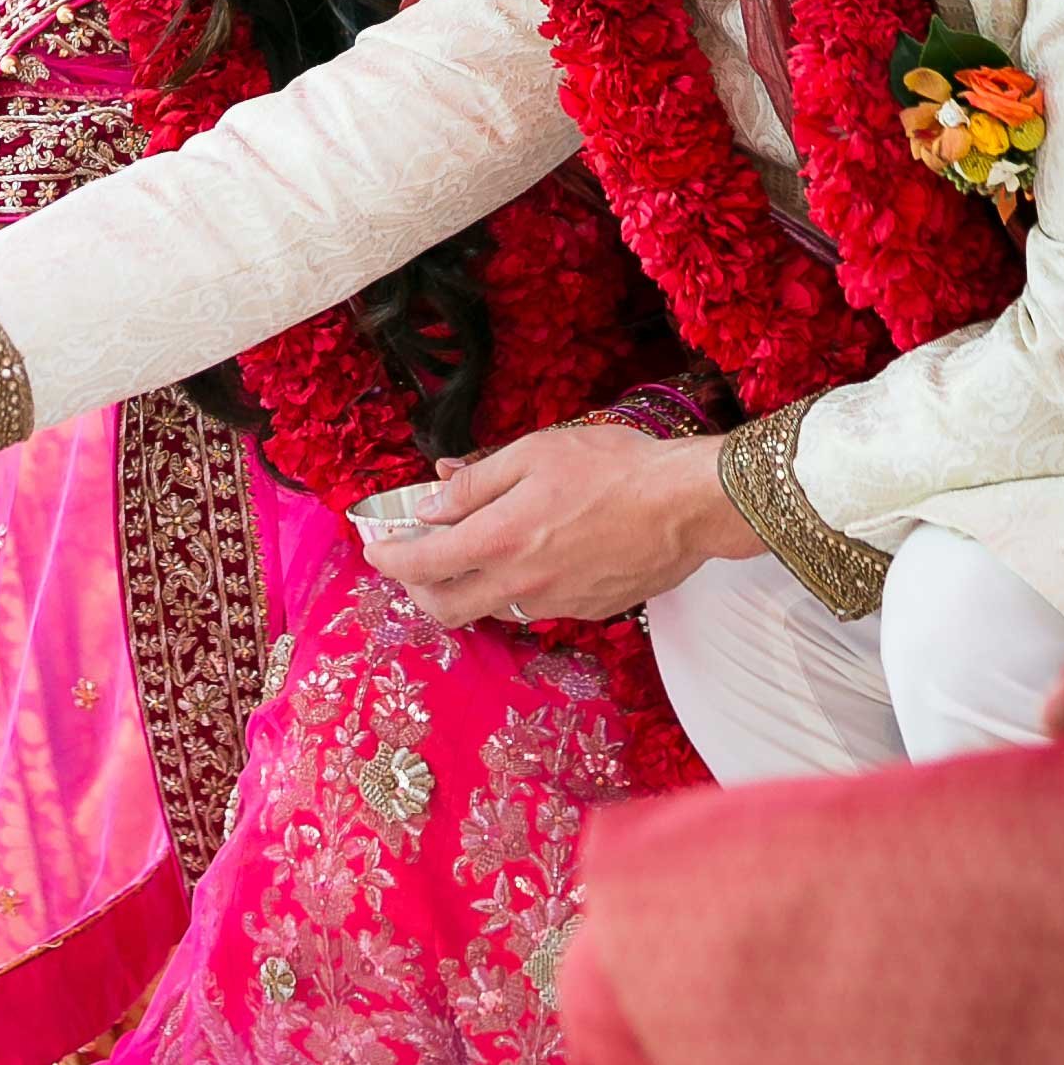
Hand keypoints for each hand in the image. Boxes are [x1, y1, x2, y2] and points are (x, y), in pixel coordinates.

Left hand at [359, 424, 748, 628]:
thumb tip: (431, 504)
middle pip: (446, 608)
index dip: (389, 560)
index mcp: (499, 540)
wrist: (688, 505)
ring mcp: (555, 603)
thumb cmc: (615, 468)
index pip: (422, 564)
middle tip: (412, 563)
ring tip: (471, 553)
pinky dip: (516, 586)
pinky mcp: (587, 610)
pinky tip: (531, 555)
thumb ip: (476, 484)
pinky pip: (535, 605)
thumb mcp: (534, 453)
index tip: (375, 550)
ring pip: (491, 609)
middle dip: (417, 589)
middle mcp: (520, 583)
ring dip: (468, 588)